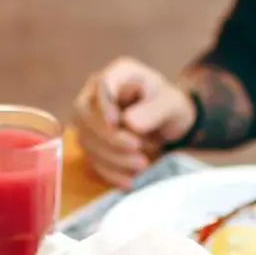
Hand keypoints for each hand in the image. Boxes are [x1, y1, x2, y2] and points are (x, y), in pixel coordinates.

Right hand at [71, 58, 196, 188]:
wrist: (168, 123)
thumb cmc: (168, 105)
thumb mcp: (172, 104)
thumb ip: (154, 110)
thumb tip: (130, 123)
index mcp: (118, 74)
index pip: (101, 84)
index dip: (103, 105)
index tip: (116, 122)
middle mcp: (96, 94)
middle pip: (83, 114)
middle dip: (107, 136)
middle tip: (136, 147)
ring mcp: (90, 120)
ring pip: (86, 139)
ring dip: (111, 157)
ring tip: (141, 164)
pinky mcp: (92, 144)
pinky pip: (92, 159)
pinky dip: (110, 172)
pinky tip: (129, 180)